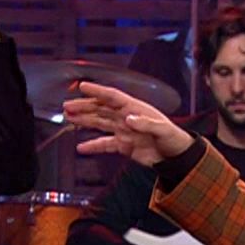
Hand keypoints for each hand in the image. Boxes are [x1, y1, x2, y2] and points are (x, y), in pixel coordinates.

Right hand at [66, 81, 193, 166]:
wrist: (176, 157)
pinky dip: (93, 146)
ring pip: (99, 123)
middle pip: (101, 109)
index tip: (83, 86)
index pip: (112, 96)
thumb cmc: (173, 138)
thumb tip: (129, 119)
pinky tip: (81, 147)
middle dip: (84, 106)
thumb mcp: (163, 130)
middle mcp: (126, 117)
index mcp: (135, 108)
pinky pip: (105, 144)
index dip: (97, 91)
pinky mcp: (123, 145)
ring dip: (84, 120)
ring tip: (68, 117)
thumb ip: (146, 124)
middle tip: (67, 105)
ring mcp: (123, 131)